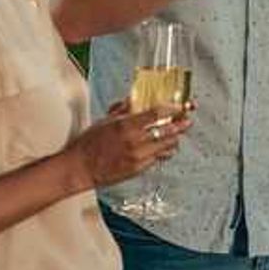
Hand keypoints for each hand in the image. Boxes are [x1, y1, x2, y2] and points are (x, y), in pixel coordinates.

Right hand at [65, 102, 192, 188]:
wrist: (81, 168)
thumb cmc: (89, 144)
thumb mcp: (105, 121)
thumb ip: (123, 110)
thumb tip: (134, 100)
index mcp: (126, 126)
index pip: (156, 114)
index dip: (173, 109)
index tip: (181, 107)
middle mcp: (135, 142)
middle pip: (168, 131)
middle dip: (181, 125)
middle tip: (187, 120)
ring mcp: (139, 157)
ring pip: (167, 146)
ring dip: (174, 139)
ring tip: (177, 134)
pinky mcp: (140, 169)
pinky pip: (158, 158)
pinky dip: (164, 151)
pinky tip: (164, 148)